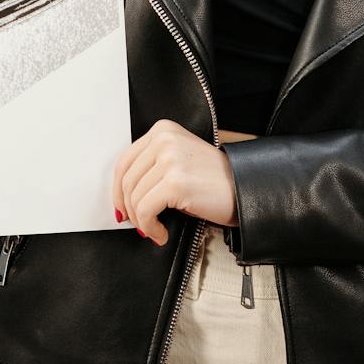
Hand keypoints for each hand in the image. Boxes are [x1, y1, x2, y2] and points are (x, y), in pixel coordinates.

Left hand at [113, 119, 246, 245]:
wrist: (245, 188)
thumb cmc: (214, 180)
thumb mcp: (178, 160)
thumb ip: (151, 166)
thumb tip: (123, 195)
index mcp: (163, 130)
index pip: (124, 162)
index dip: (118, 190)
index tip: (122, 208)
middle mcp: (164, 139)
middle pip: (127, 181)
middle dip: (130, 209)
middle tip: (140, 225)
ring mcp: (170, 159)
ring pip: (135, 198)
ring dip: (142, 221)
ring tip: (155, 230)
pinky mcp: (175, 182)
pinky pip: (146, 211)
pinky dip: (150, 227)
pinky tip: (162, 233)